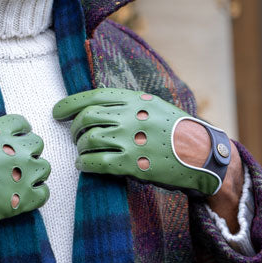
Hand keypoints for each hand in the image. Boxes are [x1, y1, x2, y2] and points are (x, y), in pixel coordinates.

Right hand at [0, 111, 49, 232]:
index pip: (20, 123)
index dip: (19, 130)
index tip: (17, 137)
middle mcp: (15, 149)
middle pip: (36, 144)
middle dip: (29, 151)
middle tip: (18, 160)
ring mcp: (22, 173)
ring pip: (44, 168)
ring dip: (35, 172)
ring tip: (23, 179)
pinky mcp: (22, 198)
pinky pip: (43, 194)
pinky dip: (37, 194)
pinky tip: (25, 196)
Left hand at [52, 87, 222, 195]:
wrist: (203, 155)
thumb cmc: (178, 132)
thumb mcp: (156, 108)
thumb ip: (129, 106)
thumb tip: (98, 108)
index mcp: (136, 100)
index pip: (94, 96)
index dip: (71, 104)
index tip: (57, 112)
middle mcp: (131, 116)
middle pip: (87, 118)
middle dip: (75, 128)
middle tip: (75, 137)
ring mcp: (130, 139)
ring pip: (88, 140)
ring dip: (80, 147)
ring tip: (82, 153)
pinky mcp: (132, 164)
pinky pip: (96, 162)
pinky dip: (85, 164)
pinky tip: (84, 166)